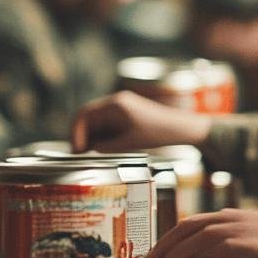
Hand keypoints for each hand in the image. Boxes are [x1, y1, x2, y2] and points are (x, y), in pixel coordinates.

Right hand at [69, 90, 213, 151]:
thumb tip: (87, 151)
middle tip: (80, 155)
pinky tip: (104, 148)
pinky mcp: (126, 113)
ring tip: (93, 154)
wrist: (181, 128)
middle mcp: (115, 102)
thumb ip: (105, 147)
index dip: (76, 133)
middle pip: (88, 117)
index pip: (84, 115)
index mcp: (114, 105)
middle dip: (82, 136)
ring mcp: (120, 106)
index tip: (76, 151)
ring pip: (97, 122)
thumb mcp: (129, 144)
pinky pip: (107, 124)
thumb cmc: (158, 133)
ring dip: (92, 137)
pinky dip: (102, 135)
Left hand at [136, 207, 257, 257]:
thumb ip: (247, 248)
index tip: (164, 252)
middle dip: (164, 246)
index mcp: (251, 216)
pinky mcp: (242, 255)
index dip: (180, 237)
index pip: (203, 221)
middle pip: (189, 228)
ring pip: (194, 243)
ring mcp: (241, 235)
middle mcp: (242, 220)